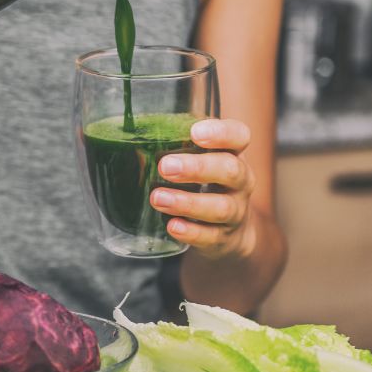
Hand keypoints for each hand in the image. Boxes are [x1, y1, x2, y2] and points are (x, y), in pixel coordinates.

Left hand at [149, 118, 257, 259]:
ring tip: (158, 198)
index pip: (239, 135)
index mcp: (233, 153)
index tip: (194, 132)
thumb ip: (177, 147)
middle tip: (165, 167)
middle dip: (197, 168)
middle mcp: (240, 181)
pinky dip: (191, 232)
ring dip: (187, 202)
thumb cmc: (206, 184)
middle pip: (230, 170)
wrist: (230, 233)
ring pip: (220, 207)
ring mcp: (235, 212)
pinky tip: (172, 226)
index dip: (221, 133)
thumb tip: (131, 133)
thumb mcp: (200, 161)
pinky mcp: (223, 238)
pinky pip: (210, 236)